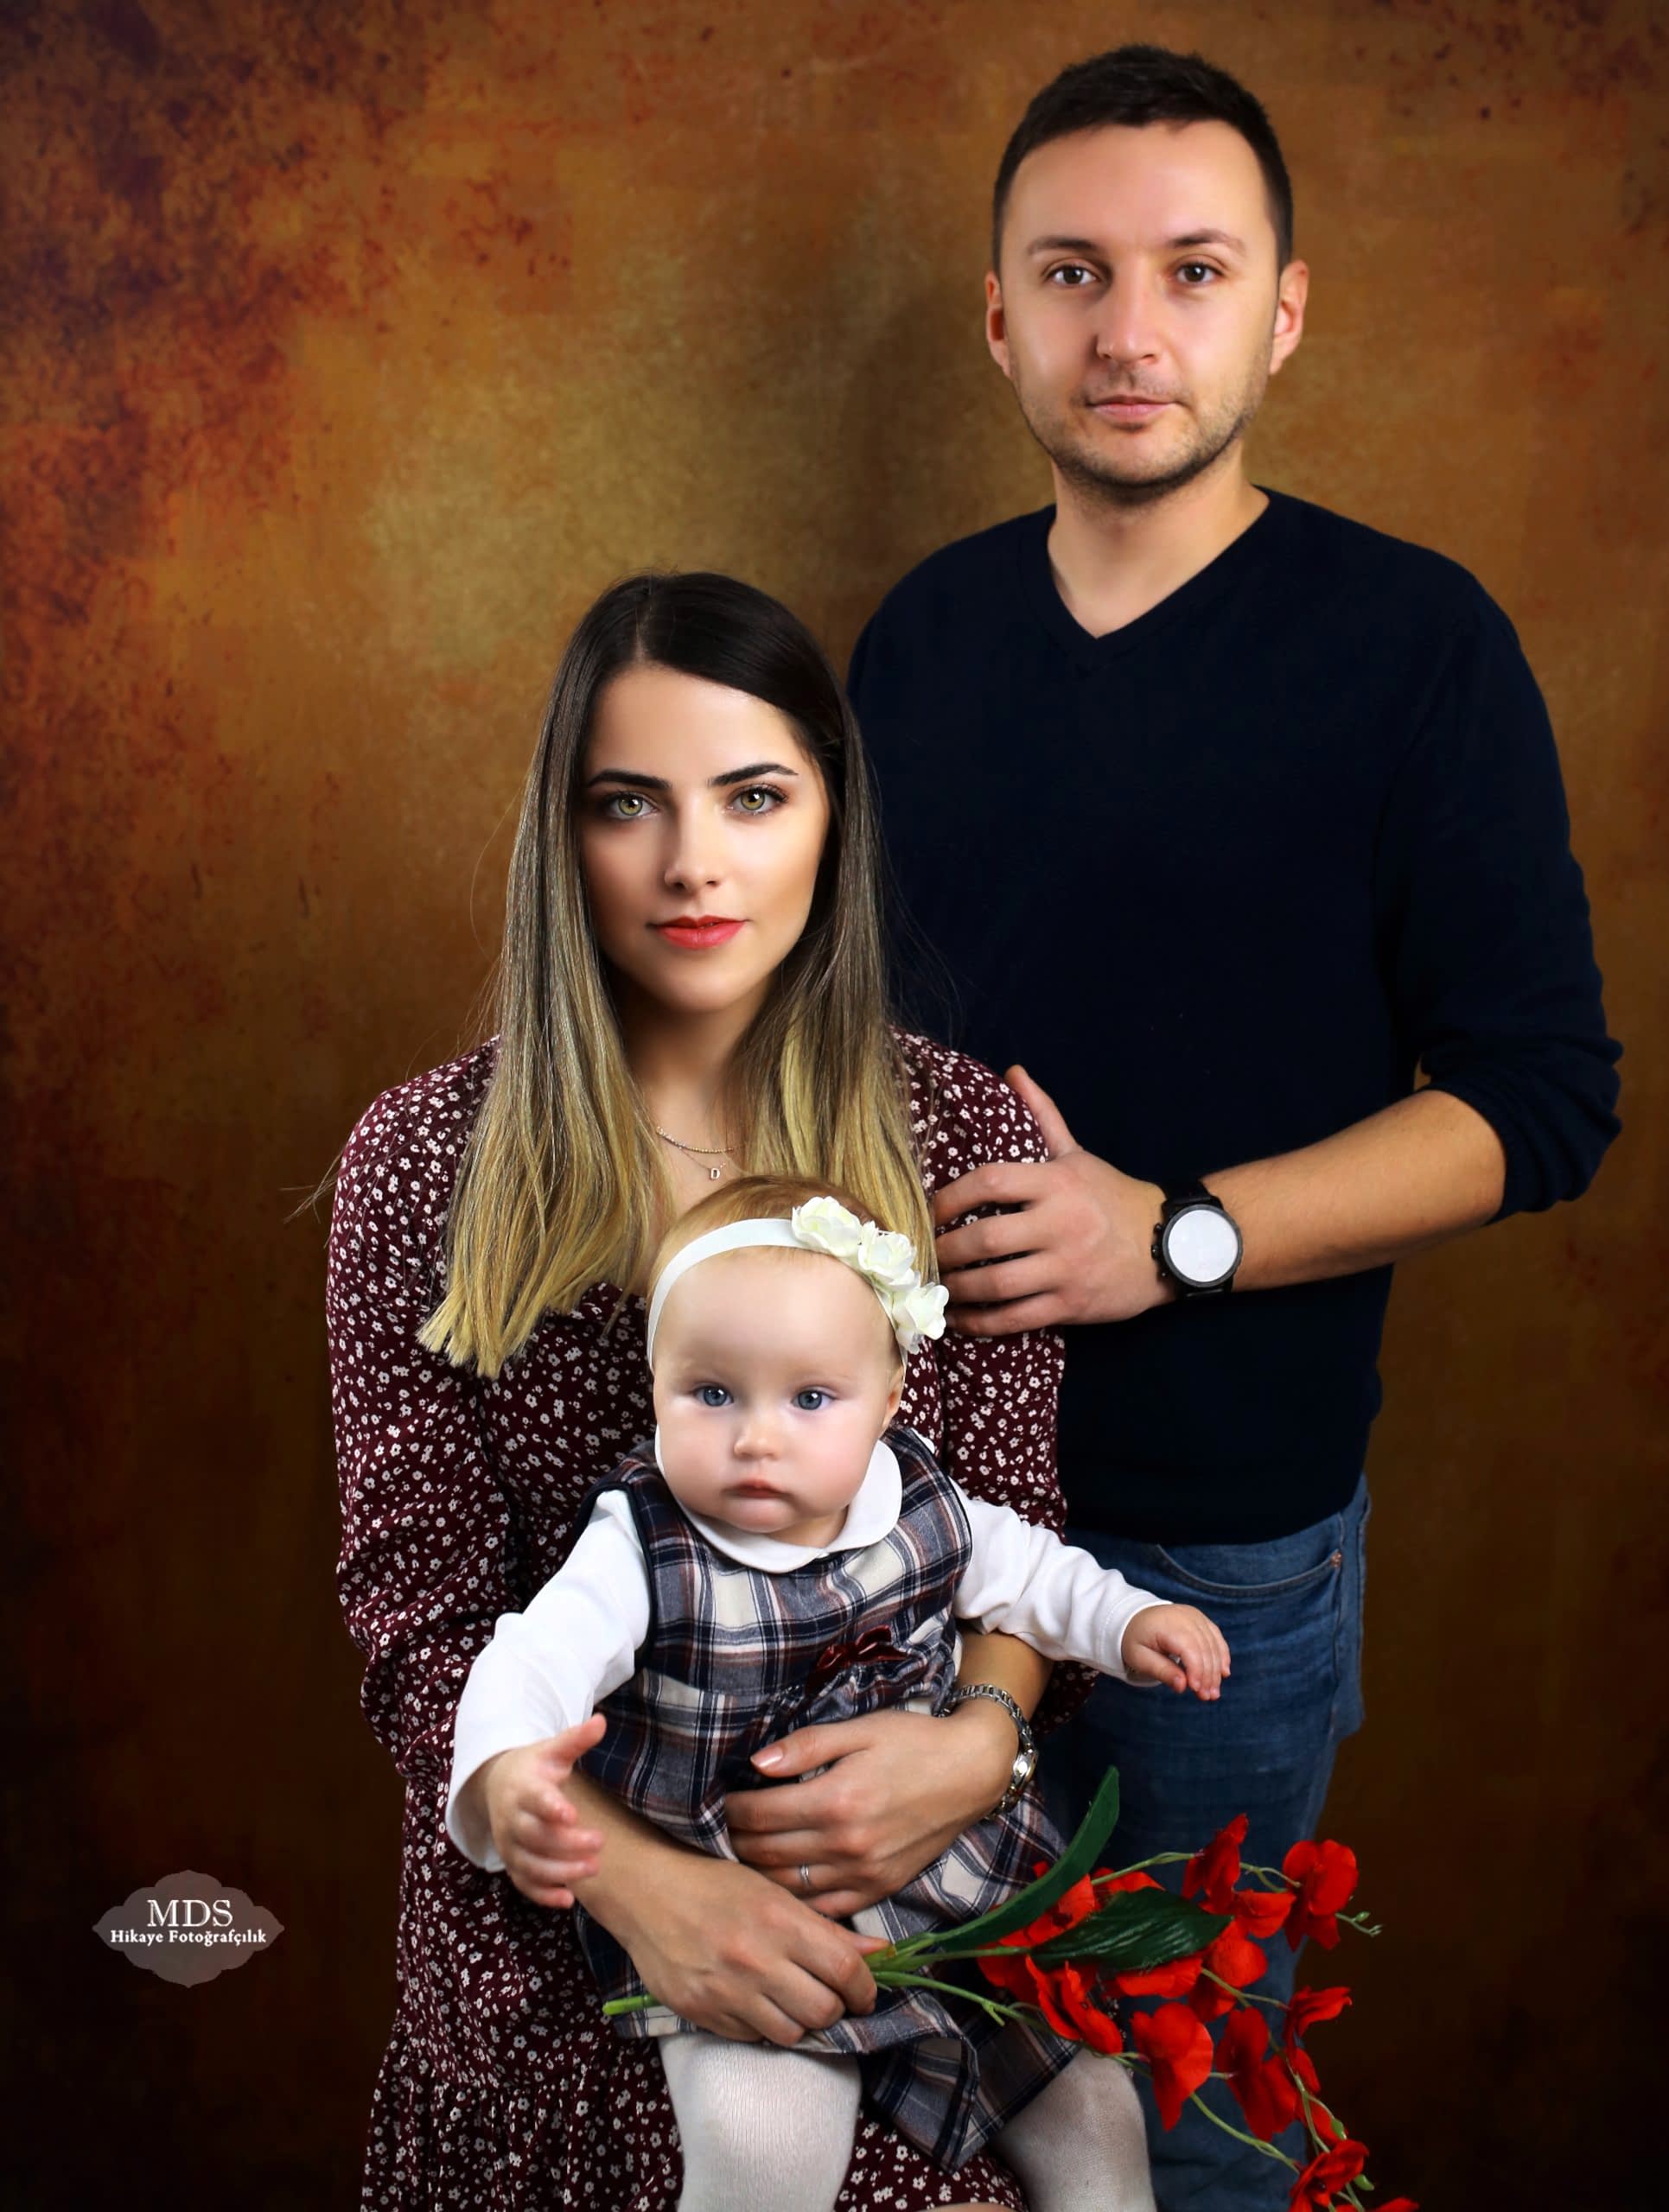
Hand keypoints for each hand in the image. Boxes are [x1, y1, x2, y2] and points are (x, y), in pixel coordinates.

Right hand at [478, 1714, 607, 1906]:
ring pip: (529, 1864)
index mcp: (522, 1787)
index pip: (534, 1799)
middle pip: (535, 1836)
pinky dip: (542, 1895)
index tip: (572, 1814)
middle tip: (600, 1842)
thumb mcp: (552, 1750)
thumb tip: (602, 1721)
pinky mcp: (512, 1864)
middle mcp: (511, 1819)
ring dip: (560, 1872)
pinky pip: (523, 1884)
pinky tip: (568, 1900)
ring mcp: (509, 1845)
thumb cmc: (533, 1768)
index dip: (551, 1808)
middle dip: (566, 1843)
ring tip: (593, 1868)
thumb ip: (576, 1739)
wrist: (495, 1785)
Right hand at [599, 1852, 882, 2045]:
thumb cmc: (714, 1881)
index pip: (844, 1969)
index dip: (864, 1988)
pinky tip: (757, 2002)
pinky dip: (763, 2026)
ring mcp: (726, 1991)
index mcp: (779, 1920)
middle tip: (830, 1996)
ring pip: (790, 2032)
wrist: (646, 1891)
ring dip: (801, 2021)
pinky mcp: (701, 2012)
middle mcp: (755, 1959)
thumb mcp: (773, 1892)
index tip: (865, 1992)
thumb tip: (875, 1954)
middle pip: (823, 2009)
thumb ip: (825, 1928)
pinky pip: (751, 2037)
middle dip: (835, 2007)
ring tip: (793, 2000)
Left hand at [725, 1703, 1017, 1917]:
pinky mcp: (878, 1889)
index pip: (760, 1815)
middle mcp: (846, 1844)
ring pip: (788, 1887)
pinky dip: (794, 1902)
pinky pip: (822, 1909)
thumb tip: (756, 1762)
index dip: (730, 1810)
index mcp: (836, 1800)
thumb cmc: (913, 1742)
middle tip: (718, 1830)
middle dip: (735, 1842)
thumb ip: (805, 1746)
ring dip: (756, 1874)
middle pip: (767, 1854)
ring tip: (739, 1857)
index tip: (716, 1801)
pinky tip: (778, 1886)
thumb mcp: (859, 1730)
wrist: (971, 1772)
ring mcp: (863, 1874)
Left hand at [930, 1065, 1170, 1332]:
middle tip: (924, 1253)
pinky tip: (959, 1318)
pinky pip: (1016, 1318)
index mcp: (1057, 1183)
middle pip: (986, 1238)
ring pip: (997, 1283)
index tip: (929, 1209)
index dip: (950, 1197)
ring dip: (956, 1288)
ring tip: (935, 1286)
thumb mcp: (1076, 1155)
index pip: (991, 1182)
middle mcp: (1061, 1224)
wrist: (1167, 1244)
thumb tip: (1013, 1073)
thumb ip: (1043, 1116)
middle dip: (945, 1249)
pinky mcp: (1072, 1305)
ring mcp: (1067, 1267)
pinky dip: (981, 1321)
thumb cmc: (1112, 1196)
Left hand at [1121, 1604, 1230, 1700]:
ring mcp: (1194, 1616)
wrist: (1135, 1617)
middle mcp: (1184, 1617)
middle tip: (1207, 1697)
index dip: (1196, 1670)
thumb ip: (1161, 1671)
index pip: (1189, 1649)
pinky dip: (1222, 1654)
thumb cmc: (1136, 1639)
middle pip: (1204, 1648)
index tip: (1196, 1690)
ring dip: (1217, 1670)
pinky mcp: (1200, 1618)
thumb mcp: (1139, 1658)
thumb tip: (1182, 1686)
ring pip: (1213, 1644)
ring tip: (1214, 1692)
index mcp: (1167, 1625)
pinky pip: (1216, 1637)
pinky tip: (1224, 1672)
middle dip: (1208, 1675)